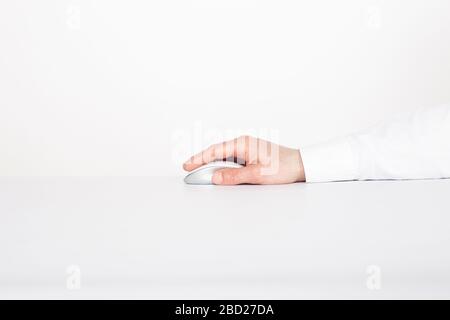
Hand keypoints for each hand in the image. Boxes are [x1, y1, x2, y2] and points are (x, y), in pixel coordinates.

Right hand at [183, 136, 304, 184]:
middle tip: (189, 171)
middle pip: (216, 152)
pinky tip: (218, 173)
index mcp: (243, 143)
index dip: (199, 158)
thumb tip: (215, 177)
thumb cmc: (283, 167)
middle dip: (202, 162)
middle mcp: (243, 143)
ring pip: (223, 156)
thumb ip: (234, 176)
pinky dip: (222, 165)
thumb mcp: (257, 175)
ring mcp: (247, 148)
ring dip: (212, 164)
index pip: (214, 150)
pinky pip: (231, 159)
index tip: (187, 165)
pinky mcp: (250, 155)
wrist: (301, 165)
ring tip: (201, 174)